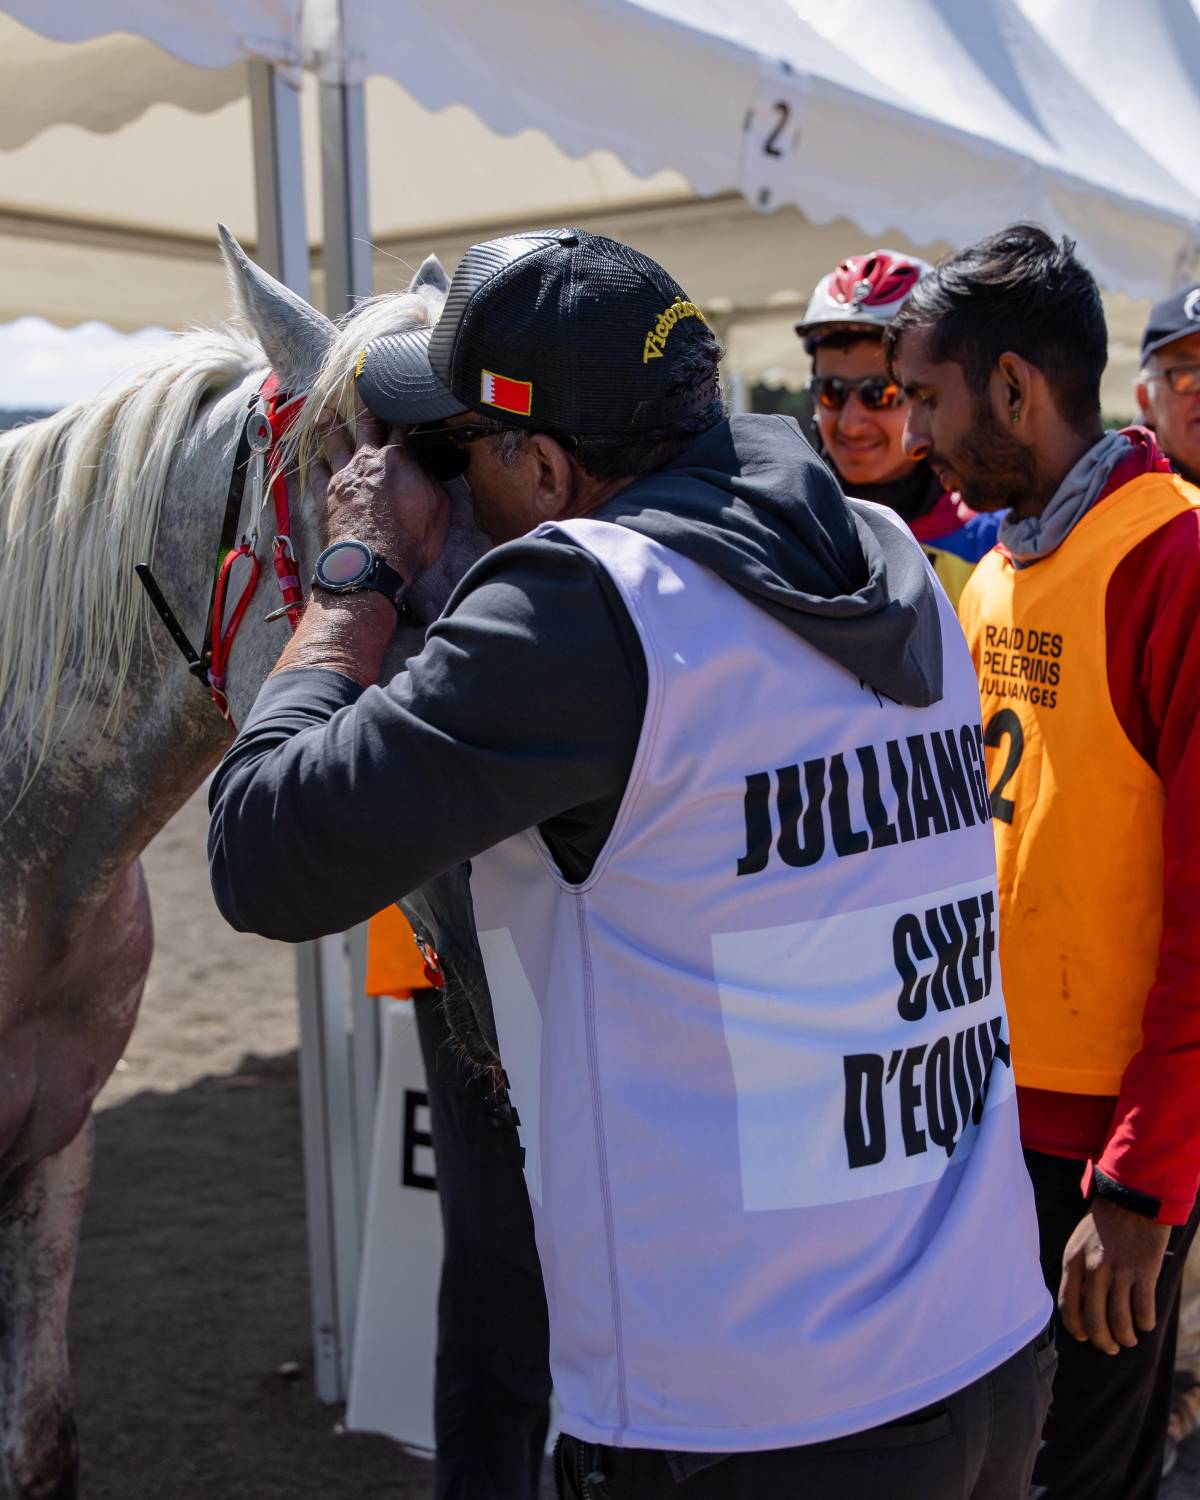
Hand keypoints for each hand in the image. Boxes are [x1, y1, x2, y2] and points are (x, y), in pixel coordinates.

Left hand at [311, 397, 449, 576]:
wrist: (370, 563)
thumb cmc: (409, 540)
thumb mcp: (439, 510)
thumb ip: (432, 483)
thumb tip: (427, 469)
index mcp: (398, 460)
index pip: (402, 429)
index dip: (403, 415)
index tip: (403, 403)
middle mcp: (367, 461)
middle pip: (366, 425)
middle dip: (366, 404)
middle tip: (360, 384)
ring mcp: (343, 476)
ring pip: (335, 442)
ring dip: (332, 426)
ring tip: (327, 414)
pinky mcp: (326, 495)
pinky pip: (316, 473)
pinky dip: (314, 464)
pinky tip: (312, 460)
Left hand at [1058, 1197, 1169, 1354]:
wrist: (1131, 1199)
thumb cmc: (1103, 1223)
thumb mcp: (1078, 1242)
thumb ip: (1077, 1271)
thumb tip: (1080, 1305)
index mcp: (1073, 1260)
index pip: (1067, 1306)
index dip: (1076, 1328)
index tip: (1084, 1337)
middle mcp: (1094, 1268)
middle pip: (1094, 1320)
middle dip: (1102, 1341)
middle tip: (1109, 1347)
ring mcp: (1119, 1271)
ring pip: (1120, 1320)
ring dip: (1125, 1337)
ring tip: (1128, 1339)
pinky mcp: (1144, 1272)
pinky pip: (1143, 1309)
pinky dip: (1144, 1323)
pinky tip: (1144, 1323)